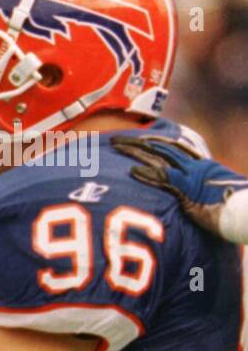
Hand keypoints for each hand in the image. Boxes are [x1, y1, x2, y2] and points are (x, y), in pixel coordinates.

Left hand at [113, 135, 247, 237]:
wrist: (247, 213)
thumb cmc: (233, 209)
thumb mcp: (213, 195)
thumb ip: (197, 191)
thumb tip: (186, 196)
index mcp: (201, 165)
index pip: (173, 147)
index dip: (154, 140)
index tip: (137, 137)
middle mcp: (195, 166)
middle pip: (161, 148)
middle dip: (137, 142)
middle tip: (115, 139)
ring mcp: (192, 177)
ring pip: (159, 158)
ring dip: (135, 152)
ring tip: (115, 146)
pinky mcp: (189, 191)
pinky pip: (166, 180)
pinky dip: (148, 175)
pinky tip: (131, 171)